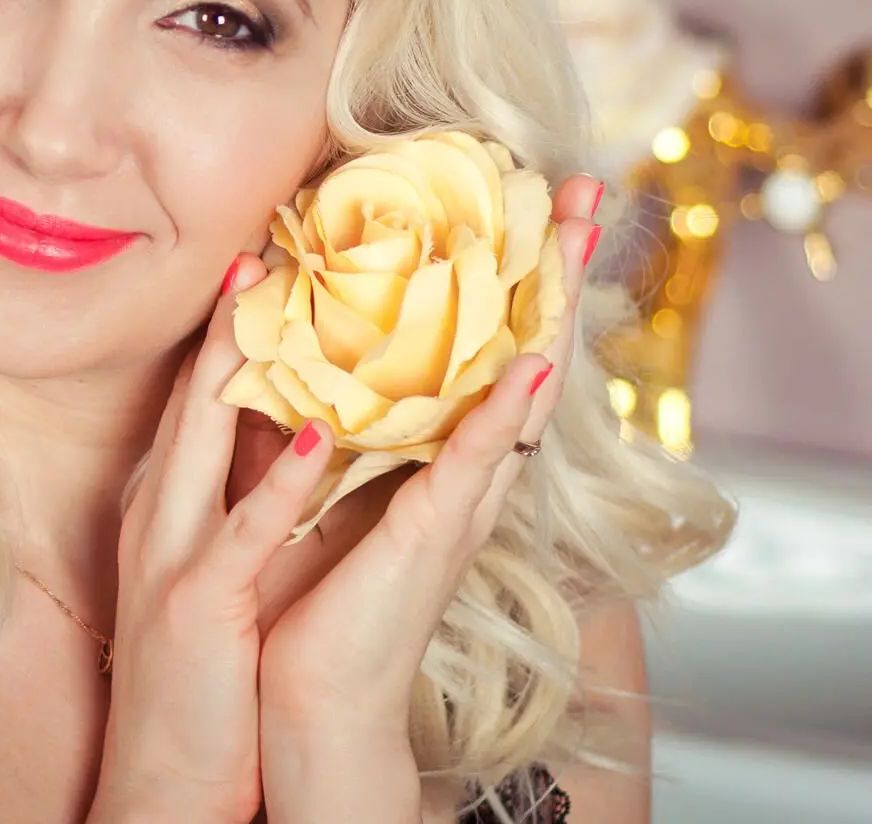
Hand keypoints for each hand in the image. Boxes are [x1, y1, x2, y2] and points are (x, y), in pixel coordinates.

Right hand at [88, 257, 345, 823]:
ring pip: (202, 441)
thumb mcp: (208, 570)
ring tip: (272, 298)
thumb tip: (276, 438)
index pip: (194, 402)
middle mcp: (161, 515)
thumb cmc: (199, 676)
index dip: (222, 335)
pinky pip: (241, 531)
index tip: (256, 269)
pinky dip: (276, 482)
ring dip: (235, 367)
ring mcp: (171, 555)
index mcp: (168, 507)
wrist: (162, 780)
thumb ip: (230, 501)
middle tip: (258, 247)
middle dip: (221, 324)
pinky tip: (314, 436)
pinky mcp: (197, 604)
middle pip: (191, 399)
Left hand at [251, 174, 601, 822]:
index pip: (474, 343)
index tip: (516, 195)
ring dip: (548, 310)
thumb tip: (294, 334)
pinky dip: (504, 414)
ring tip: (576, 234)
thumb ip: (318, 411)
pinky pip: (475, 465)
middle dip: (549, 269)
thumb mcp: (308, 474)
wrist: (306, 691)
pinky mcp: (433, 537)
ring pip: (515, 389)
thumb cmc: (306, 587)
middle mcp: (457, 468)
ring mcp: (454, 500)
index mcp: (427, 450)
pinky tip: (535, 364)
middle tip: (583, 187)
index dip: (500, 274)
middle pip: (516, 349)